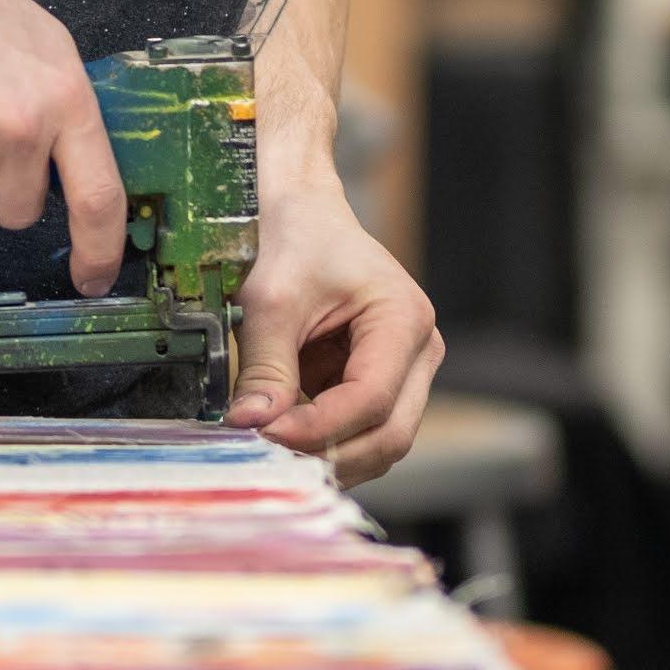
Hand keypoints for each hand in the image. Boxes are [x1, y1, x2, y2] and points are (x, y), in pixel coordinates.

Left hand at [225, 160, 441, 480]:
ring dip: (327, 455)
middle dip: (329, 454)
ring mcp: (403, 372)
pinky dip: (322, 443)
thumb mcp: (270, 300)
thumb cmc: (293, 239)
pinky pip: (358, 432)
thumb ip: (265, 367)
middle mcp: (418, 352)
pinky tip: (280, 439)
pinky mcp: (377, 384)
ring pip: (378, 443)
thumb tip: (251, 426)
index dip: (319, 428)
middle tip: (266, 457)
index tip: (264, 434)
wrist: (299, 211)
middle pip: (389, 434)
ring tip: (268, 451)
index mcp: (404, 320)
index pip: (371, 399)